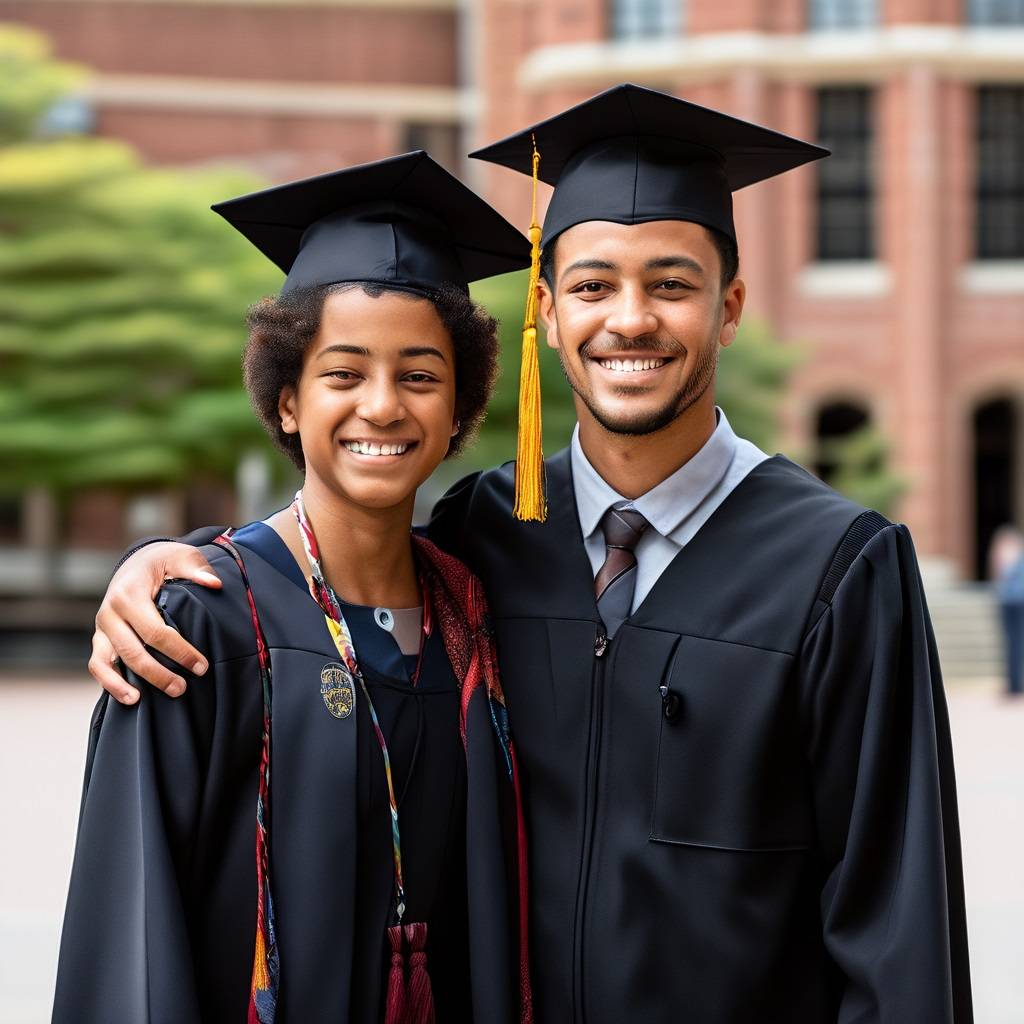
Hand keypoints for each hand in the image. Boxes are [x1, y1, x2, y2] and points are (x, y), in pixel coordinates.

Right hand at [89, 542, 221, 703]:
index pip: (155, 631)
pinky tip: (130, 698)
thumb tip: (214, 584)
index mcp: (129, 594)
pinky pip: (97, 665)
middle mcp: (110, 612)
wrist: (137, 562)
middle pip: (132, 651)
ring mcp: (102, 627)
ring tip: (144, 701)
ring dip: (126, 685)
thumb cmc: (163, 563)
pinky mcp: (100, 638)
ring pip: (107, 662)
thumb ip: (197, 569)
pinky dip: (109, 683)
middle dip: (158, 673)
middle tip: (183, 688)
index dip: (179, 651)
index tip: (201, 666)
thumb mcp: (180, 557)